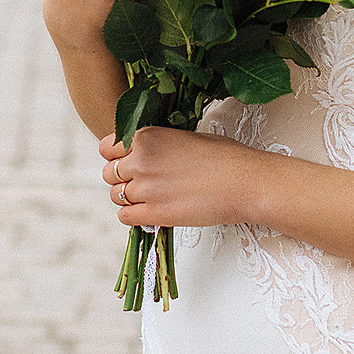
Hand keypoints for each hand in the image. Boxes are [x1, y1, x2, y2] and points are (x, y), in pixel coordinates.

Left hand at [100, 126, 271, 228]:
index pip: (108, 148)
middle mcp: (140, 160)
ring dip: (129, 198)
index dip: (116, 157)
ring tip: (150, 198)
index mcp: (147, 136)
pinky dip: (134, 216)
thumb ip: (158, 144)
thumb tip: (147, 153)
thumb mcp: (186, 137)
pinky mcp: (154, 213)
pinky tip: (150, 212)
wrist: (245, 182)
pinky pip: (124, 216)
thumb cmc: (226, 158)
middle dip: (122, 179)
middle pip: (109, 174)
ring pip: (115, 196)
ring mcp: (145, 187)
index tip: (127, 163)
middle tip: (141, 183)